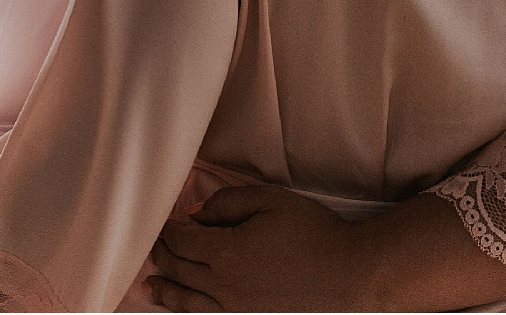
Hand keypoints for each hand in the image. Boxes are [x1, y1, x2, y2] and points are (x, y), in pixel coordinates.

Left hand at [148, 186, 364, 311]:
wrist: (353, 277)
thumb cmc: (314, 233)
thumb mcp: (269, 201)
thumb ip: (226, 204)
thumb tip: (194, 214)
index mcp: (225, 253)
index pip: (181, 242)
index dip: (168, 231)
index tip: (163, 223)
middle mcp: (225, 287)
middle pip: (180, 271)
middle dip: (163, 256)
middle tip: (154, 247)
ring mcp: (238, 311)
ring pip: (189, 303)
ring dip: (167, 291)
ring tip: (151, 287)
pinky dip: (191, 312)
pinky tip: (187, 310)